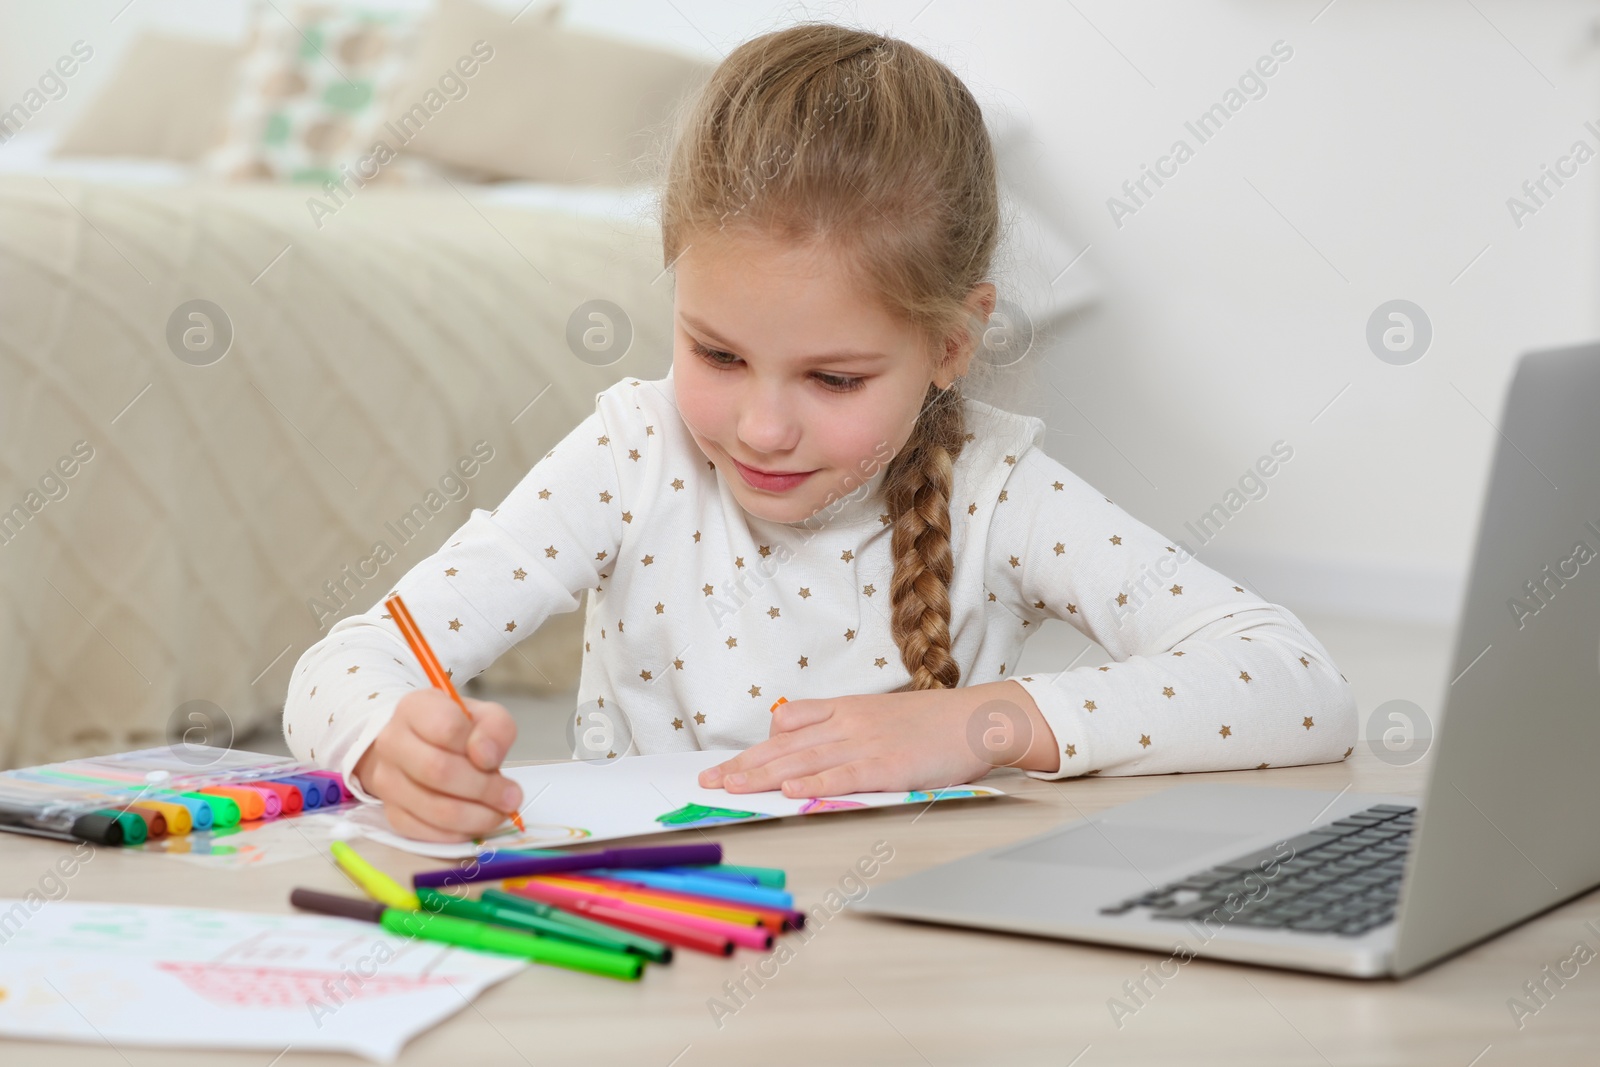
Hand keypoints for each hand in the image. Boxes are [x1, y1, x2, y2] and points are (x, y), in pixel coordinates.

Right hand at [352, 689, 522, 841]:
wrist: (419, 747)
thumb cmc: (455, 731)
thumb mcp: (484, 716)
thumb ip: (495, 728)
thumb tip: (486, 758)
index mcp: (414, 709)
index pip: (446, 727)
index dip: (477, 746)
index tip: (495, 760)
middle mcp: (392, 743)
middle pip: (438, 771)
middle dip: (484, 788)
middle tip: (510, 796)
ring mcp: (387, 780)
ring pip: (433, 807)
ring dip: (476, 816)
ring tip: (499, 812)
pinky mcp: (392, 812)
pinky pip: (425, 832)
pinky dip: (458, 833)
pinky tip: (476, 823)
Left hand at [696, 680, 1057, 796]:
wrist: (976, 719)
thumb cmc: (931, 724)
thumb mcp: (878, 714)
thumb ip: (840, 726)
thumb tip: (801, 746)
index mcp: (845, 709)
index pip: (786, 728)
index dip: (752, 750)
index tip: (722, 767)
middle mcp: (848, 723)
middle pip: (784, 745)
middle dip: (743, 766)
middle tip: (708, 783)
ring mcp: (866, 743)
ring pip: (803, 760)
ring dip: (763, 775)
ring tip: (731, 787)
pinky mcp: (886, 766)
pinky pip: (842, 776)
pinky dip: (813, 784)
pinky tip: (789, 792)